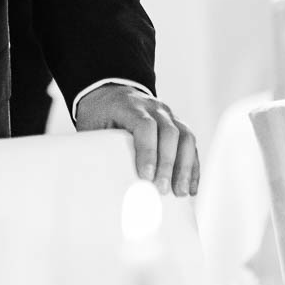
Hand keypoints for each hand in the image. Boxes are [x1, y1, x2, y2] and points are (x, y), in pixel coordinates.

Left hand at [75, 84, 199, 196]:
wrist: (110, 92)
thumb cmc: (99, 114)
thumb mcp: (92, 125)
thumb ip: (99, 146)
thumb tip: (102, 182)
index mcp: (129, 105)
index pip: (145, 126)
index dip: (148, 151)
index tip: (146, 176)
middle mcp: (153, 107)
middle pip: (169, 133)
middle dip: (167, 164)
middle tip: (162, 189)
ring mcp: (168, 114)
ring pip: (185, 137)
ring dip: (185, 167)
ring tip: (180, 192)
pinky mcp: (178, 124)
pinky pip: (190, 144)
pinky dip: (192, 166)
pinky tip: (190, 186)